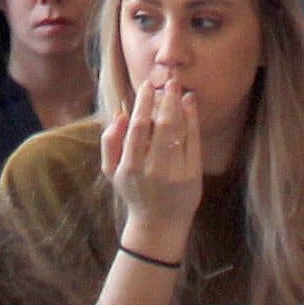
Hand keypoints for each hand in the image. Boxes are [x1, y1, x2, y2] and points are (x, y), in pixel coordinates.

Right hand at [100, 74, 205, 257]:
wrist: (159, 224)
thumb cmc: (133, 192)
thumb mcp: (111, 172)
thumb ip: (109, 142)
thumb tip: (120, 114)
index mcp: (130, 166)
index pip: (138, 128)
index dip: (143, 104)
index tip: (147, 86)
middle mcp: (153, 169)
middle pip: (161, 126)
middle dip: (164, 99)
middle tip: (168, 80)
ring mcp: (174, 172)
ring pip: (178, 131)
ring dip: (178, 106)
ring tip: (178, 88)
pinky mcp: (192, 174)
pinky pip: (193, 141)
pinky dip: (192, 120)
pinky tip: (190, 104)